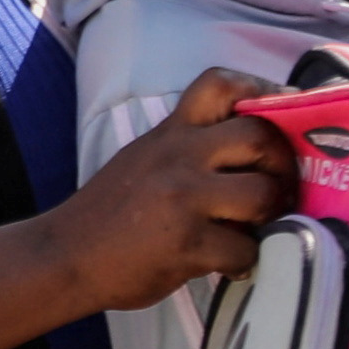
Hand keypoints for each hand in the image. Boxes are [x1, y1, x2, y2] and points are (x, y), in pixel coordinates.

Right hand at [55, 67, 288, 311]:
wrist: (64, 256)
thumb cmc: (113, 212)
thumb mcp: (146, 158)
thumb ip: (192, 147)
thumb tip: (261, 149)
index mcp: (171, 133)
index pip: (219, 84)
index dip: (263, 91)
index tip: (282, 115)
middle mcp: (178, 157)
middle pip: (259, 136)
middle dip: (283, 165)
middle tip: (280, 188)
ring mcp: (182, 199)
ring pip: (261, 195)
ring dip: (270, 217)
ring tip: (255, 229)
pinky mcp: (186, 244)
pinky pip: (244, 250)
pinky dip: (245, 263)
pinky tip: (229, 264)